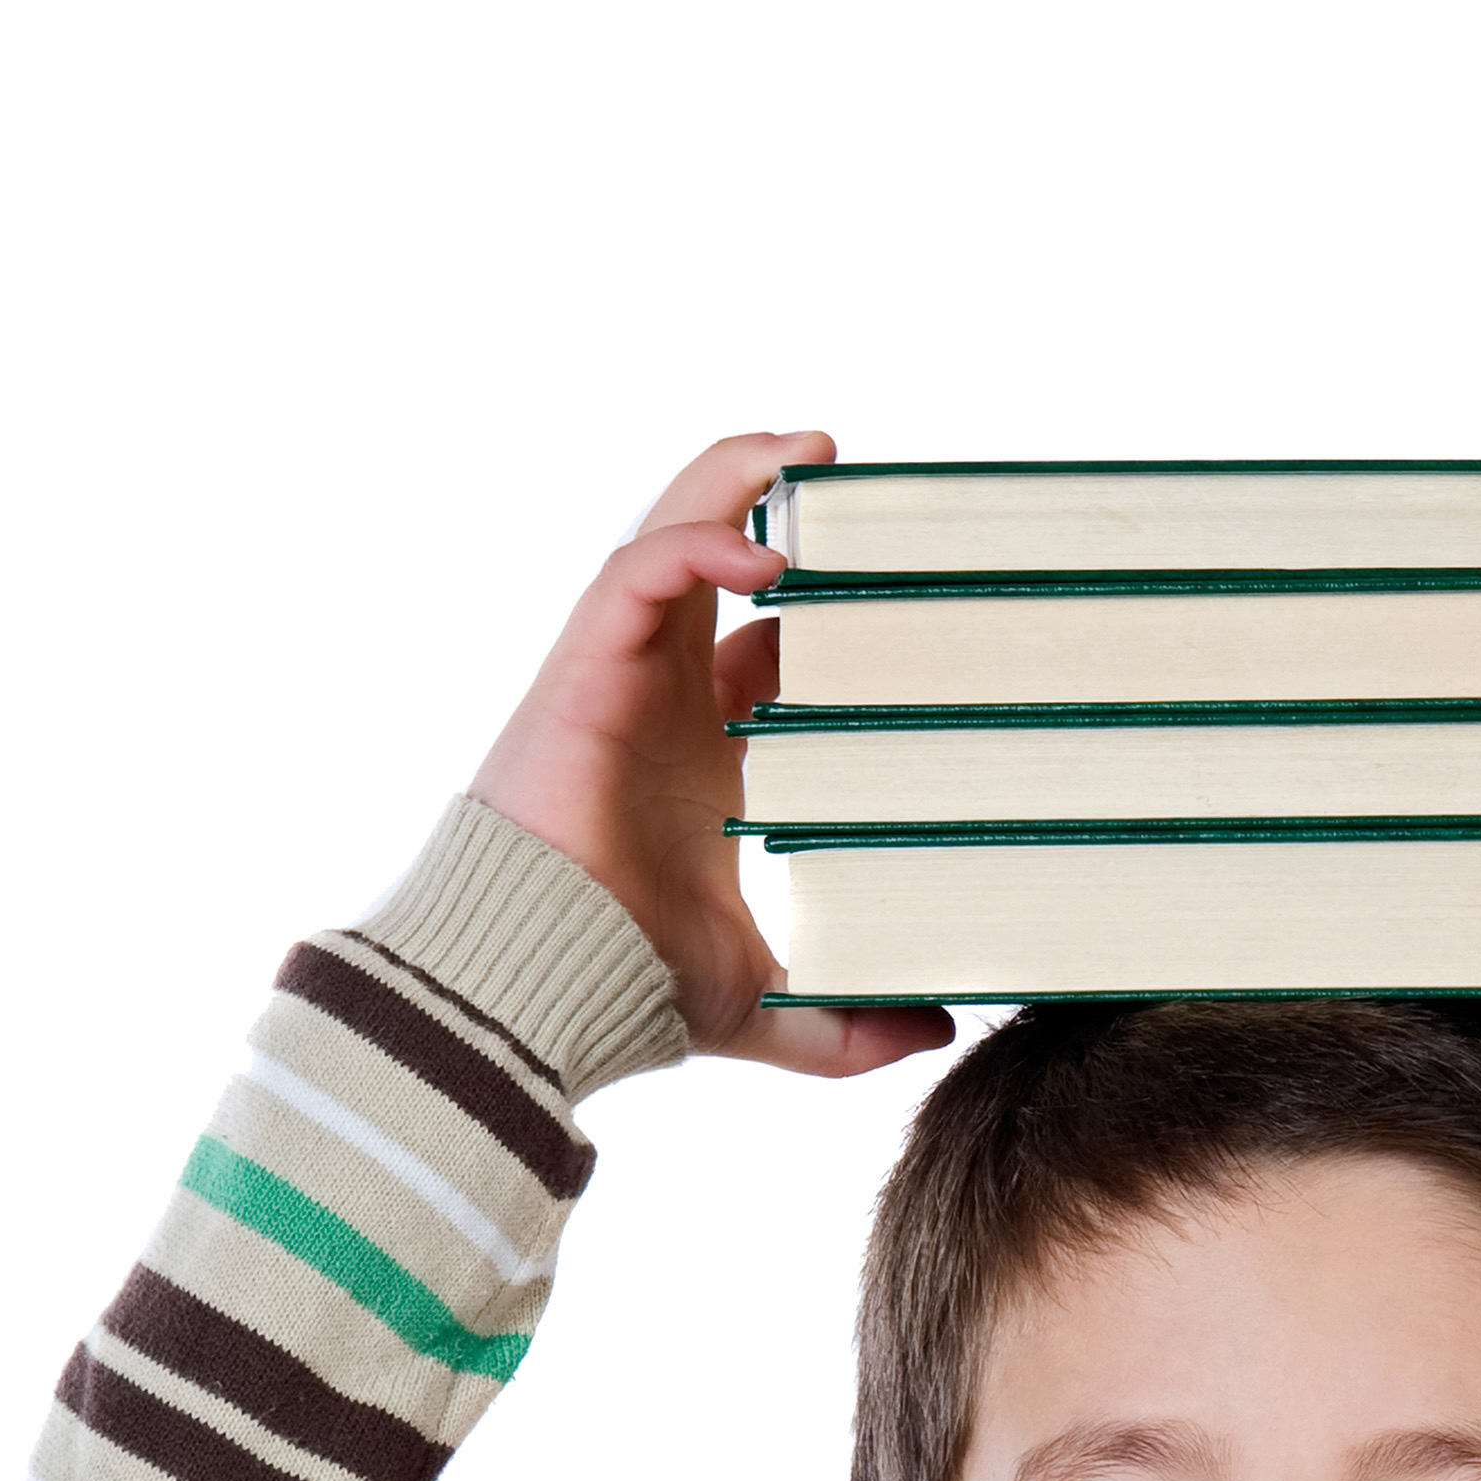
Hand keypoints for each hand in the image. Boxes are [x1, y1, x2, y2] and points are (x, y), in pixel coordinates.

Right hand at [470, 431, 946, 1081]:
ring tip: (808, 448)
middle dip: (770, 493)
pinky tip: (766, 553)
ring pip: (669, 531)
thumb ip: (849, 1022)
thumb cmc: (624, 978)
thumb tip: (940, 1032)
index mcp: (702, 749)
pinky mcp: (584, 666)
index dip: (829, 607)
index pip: (767, 643)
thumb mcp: (768, 998)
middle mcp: (660, 693)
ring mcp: (619, 671)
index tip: (906, 589)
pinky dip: (697, 541)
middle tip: (847, 465)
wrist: (540, 983)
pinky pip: (638, 570)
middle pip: (712, 555)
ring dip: (733, 477)